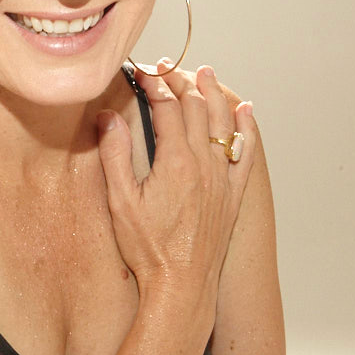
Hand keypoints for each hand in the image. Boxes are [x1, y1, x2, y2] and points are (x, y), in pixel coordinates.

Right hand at [96, 62, 254, 304]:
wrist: (182, 287)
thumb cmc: (148, 248)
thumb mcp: (120, 201)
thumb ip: (114, 154)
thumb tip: (107, 116)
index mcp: (176, 162)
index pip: (166, 107)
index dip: (153, 84)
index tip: (141, 72)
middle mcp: (204, 164)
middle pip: (196, 107)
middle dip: (180, 81)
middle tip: (165, 67)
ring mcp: (223, 178)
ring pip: (223, 122)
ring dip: (213, 92)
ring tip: (205, 72)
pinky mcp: (233, 195)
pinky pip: (246, 152)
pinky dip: (247, 127)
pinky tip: (245, 110)